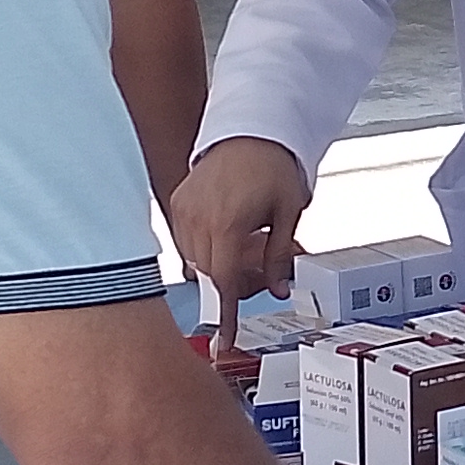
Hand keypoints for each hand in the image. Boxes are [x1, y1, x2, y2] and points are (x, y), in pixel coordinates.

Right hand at [167, 136, 311, 301]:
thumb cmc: (272, 165)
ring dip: (220, 264)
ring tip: (248, 246)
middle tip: (263, 272)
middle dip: (237, 281)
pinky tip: (228, 234)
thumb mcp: (287, 213)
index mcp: (227, 223)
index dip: (228, 313)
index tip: (227, 335)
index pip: (224, 280)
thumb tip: (280, 287)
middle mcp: (199, 218)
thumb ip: (279, 256)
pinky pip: (186, 240)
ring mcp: (184, 210)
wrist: (251, 129)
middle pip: (212, 273)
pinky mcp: (177, 202)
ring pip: (197, 260)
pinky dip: (206, 247)